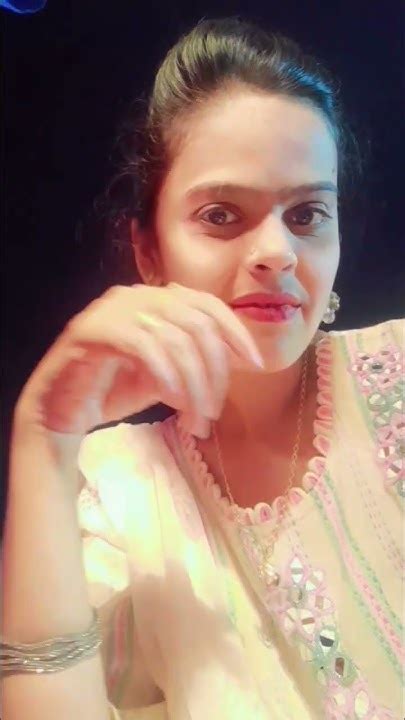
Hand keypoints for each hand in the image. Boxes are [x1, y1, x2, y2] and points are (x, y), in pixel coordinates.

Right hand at [14, 282, 263, 438]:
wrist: (62, 411)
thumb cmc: (115, 390)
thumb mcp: (169, 375)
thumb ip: (197, 360)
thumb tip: (241, 358)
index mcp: (156, 299)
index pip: (207, 305)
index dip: (236, 332)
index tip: (256, 364)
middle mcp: (136, 295)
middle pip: (196, 324)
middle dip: (213, 373)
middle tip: (213, 413)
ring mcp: (111, 309)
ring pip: (173, 337)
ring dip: (191, 385)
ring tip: (194, 421)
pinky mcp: (90, 329)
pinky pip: (140, 344)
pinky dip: (163, 373)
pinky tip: (170, 399)